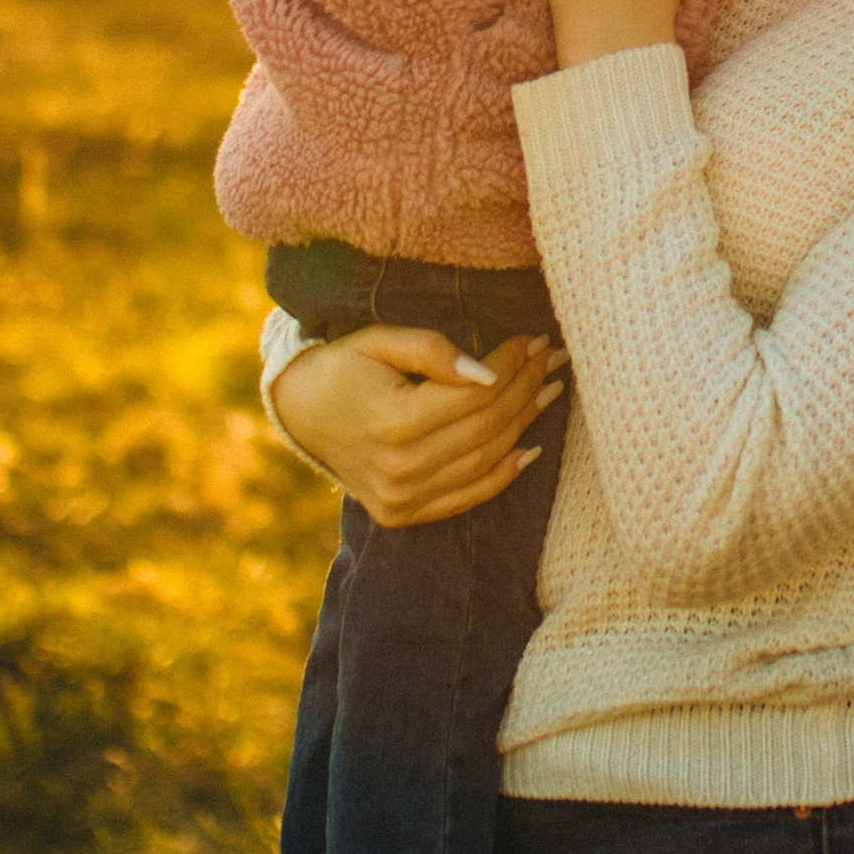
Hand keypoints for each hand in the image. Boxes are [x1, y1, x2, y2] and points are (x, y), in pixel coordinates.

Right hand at [269, 325, 561, 524]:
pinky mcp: (403, 514)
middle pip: (486, 427)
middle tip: (552, 359)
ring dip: (523, 425)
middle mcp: (400, 468)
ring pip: (483, 461)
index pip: (475, 394)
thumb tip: (486, 371)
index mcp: (394, 422)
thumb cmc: (344, 367)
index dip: (511, 364)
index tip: (534, 339)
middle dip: (525, 388)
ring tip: (548, 391)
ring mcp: (402, 498)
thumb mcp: (378, 342)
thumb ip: (432, 351)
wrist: (301, 413)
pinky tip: (529, 448)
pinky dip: (502, 475)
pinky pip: (466, 497)